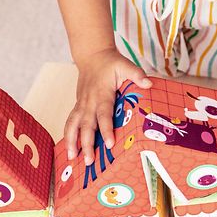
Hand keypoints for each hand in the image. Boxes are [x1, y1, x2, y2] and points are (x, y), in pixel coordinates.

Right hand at [65, 48, 151, 164]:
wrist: (92, 55)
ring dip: (71, 141)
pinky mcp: (77, 106)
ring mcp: (81, 104)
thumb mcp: (125, 65)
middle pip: (86, 125)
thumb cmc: (111, 63)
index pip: (104, 114)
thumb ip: (136, 75)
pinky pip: (70, 122)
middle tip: (88, 161)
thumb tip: (149, 84)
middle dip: (86, 144)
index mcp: (102, 94)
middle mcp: (89, 102)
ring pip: (73, 124)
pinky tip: (69, 149)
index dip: (106, 129)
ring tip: (72, 157)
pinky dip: (68, 136)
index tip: (109, 144)